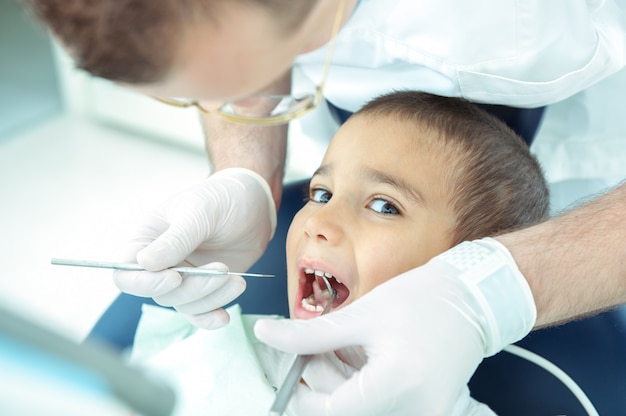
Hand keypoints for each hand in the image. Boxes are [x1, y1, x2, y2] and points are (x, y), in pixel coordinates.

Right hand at [114, 168, 276, 328]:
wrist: (254, 204)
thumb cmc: (221, 198)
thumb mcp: (199, 211)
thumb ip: (175, 239)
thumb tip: (144, 263)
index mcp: (147, 239)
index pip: (126, 272)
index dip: (145, 283)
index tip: (175, 277)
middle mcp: (160, 262)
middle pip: (159, 293)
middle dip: (192, 288)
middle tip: (223, 271)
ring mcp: (183, 277)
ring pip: (182, 304)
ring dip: (209, 298)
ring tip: (237, 280)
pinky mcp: (204, 288)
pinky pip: (198, 312)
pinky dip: (209, 318)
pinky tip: (223, 317)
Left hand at [255, 238, 534, 414]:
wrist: (472, 301)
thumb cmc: (422, 300)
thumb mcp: (361, 314)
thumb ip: (309, 335)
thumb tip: (267, 335)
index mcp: (398, 384)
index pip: (332, 411)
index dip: (302, 396)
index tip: (290, 375)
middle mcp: (416, 411)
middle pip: (345, 412)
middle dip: (322, 384)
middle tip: (318, 350)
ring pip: (360, 412)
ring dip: (341, 387)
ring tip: (345, 349)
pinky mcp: (427, 414)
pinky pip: (380, 409)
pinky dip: (360, 389)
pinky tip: (361, 361)